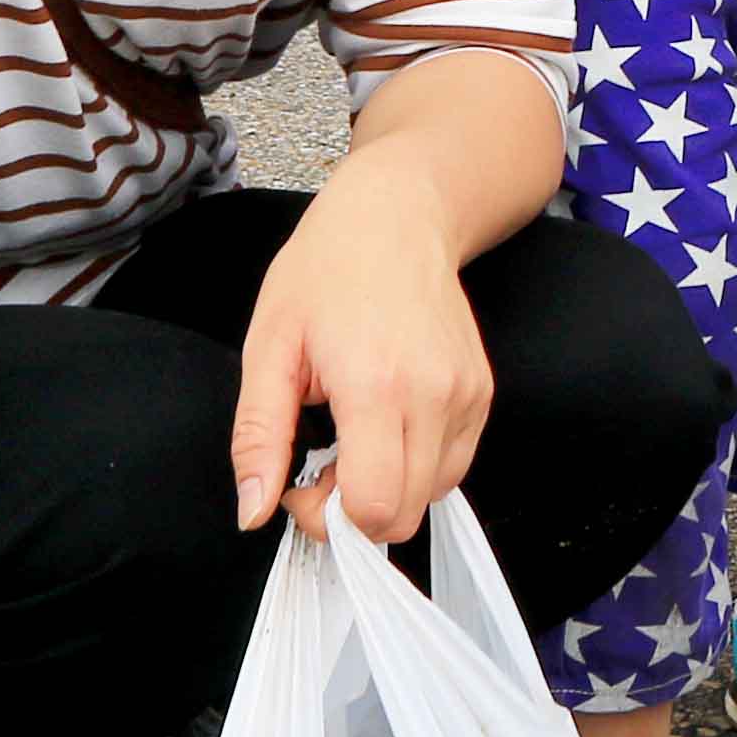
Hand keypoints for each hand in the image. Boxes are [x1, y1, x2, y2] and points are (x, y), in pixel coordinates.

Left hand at [226, 163, 499, 543]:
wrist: (397, 216)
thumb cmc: (325, 272)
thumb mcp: (268, 348)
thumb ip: (260, 438)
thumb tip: (253, 513)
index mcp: (375, 385)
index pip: (373, 507)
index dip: (328, 519)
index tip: (299, 485)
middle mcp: (434, 396)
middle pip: (404, 516)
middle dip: (354, 512)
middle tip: (322, 466)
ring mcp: (467, 396)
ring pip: (432, 496)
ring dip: (388, 490)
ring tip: (356, 440)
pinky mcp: (483, 393)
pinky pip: (453, 465)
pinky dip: (417, 466)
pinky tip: (387, 425)